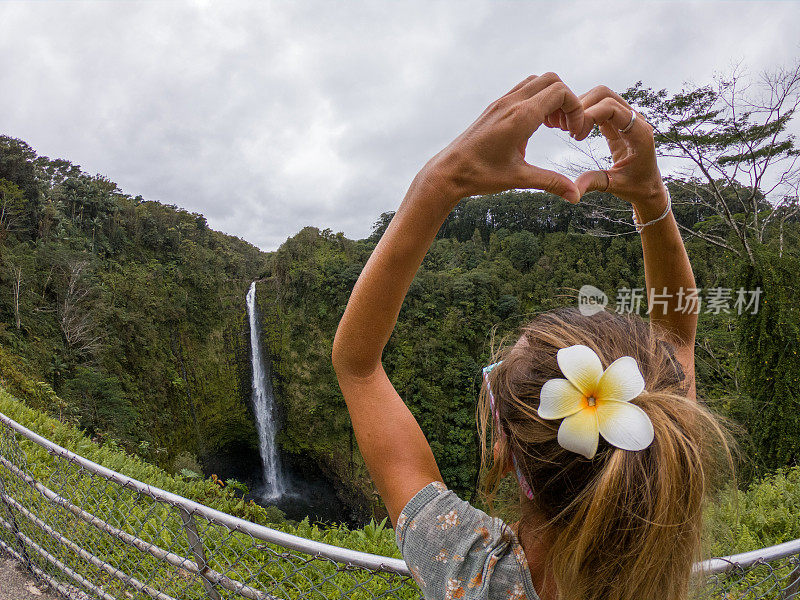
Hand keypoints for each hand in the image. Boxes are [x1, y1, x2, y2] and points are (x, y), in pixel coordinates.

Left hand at [426, 73, 588, 202]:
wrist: (449, 171)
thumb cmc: (480, 175)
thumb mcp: (519, 178)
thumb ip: (551, 182)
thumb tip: (575, 196)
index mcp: (520, 116)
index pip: (560, 92)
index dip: (576, 110)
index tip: (574, 134)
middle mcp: (511, 103)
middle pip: (551, 80)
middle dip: (566, 101)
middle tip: (565, 128)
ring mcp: (501, 103)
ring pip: (536, 82)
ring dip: (551, 99)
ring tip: (553, 127)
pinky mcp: (495, 108)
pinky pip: (522, 91)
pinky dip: (536, 101)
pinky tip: (534, 128)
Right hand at [547, 85, 665, 210]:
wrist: (648, 186)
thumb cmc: (636, 187)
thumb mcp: (615, 186)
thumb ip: (595, 183)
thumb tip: (573, 191)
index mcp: (639, 133)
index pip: (612, 107)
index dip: (590, 115)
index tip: (576, 136)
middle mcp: (634, 120)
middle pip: (604, 94)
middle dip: (582, 107)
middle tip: (569, 131)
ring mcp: (625, 119)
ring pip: (599, 97)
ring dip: (581, 108)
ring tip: (569, 131)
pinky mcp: (616, 123)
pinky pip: (598, 107)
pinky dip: (583, 113)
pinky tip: (574, 130)